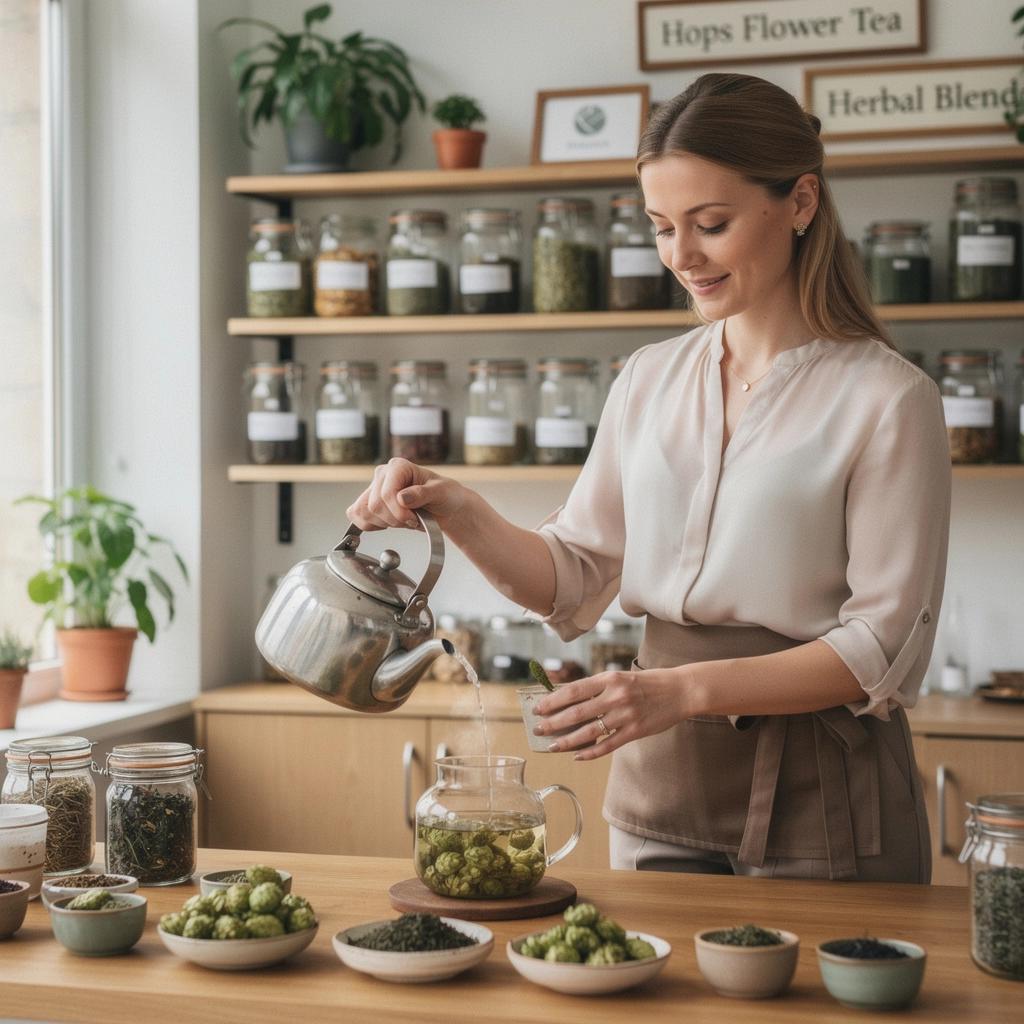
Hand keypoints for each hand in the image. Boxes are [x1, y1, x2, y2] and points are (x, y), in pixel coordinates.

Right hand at [345, 458, 470, 531]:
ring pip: (363, 512)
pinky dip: (371, 526)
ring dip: (384, 524)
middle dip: (394, 520)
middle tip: (412, 520)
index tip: (413, 519)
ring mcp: (374, 488)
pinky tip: (388, 524)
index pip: (386, 493)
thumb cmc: (445, 495)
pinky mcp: (369, 502)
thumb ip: (423, 493)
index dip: (398, 512)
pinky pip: (357, 516)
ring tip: (402, 521)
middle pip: (374, 505)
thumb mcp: (441, 492)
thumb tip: (402, 497)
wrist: (444, 507)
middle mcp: (383, 475)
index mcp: (399, 467)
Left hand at [531, 665, 689, 760]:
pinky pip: (608, 745)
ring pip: (589, 732)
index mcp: (610, 679)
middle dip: (554, 722)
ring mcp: (626, 715)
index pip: (574, 690)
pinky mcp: (635, 731)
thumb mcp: (620, 677)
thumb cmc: (647, 683)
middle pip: (577, 712)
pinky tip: (577, 756)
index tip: (538, 707)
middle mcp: (615, 696)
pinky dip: (590, 752)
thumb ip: (598, 688)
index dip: (553, 700)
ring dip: (567, 741)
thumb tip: (568, 699)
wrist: (679, 690)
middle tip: (538, 729)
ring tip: (552, 745)